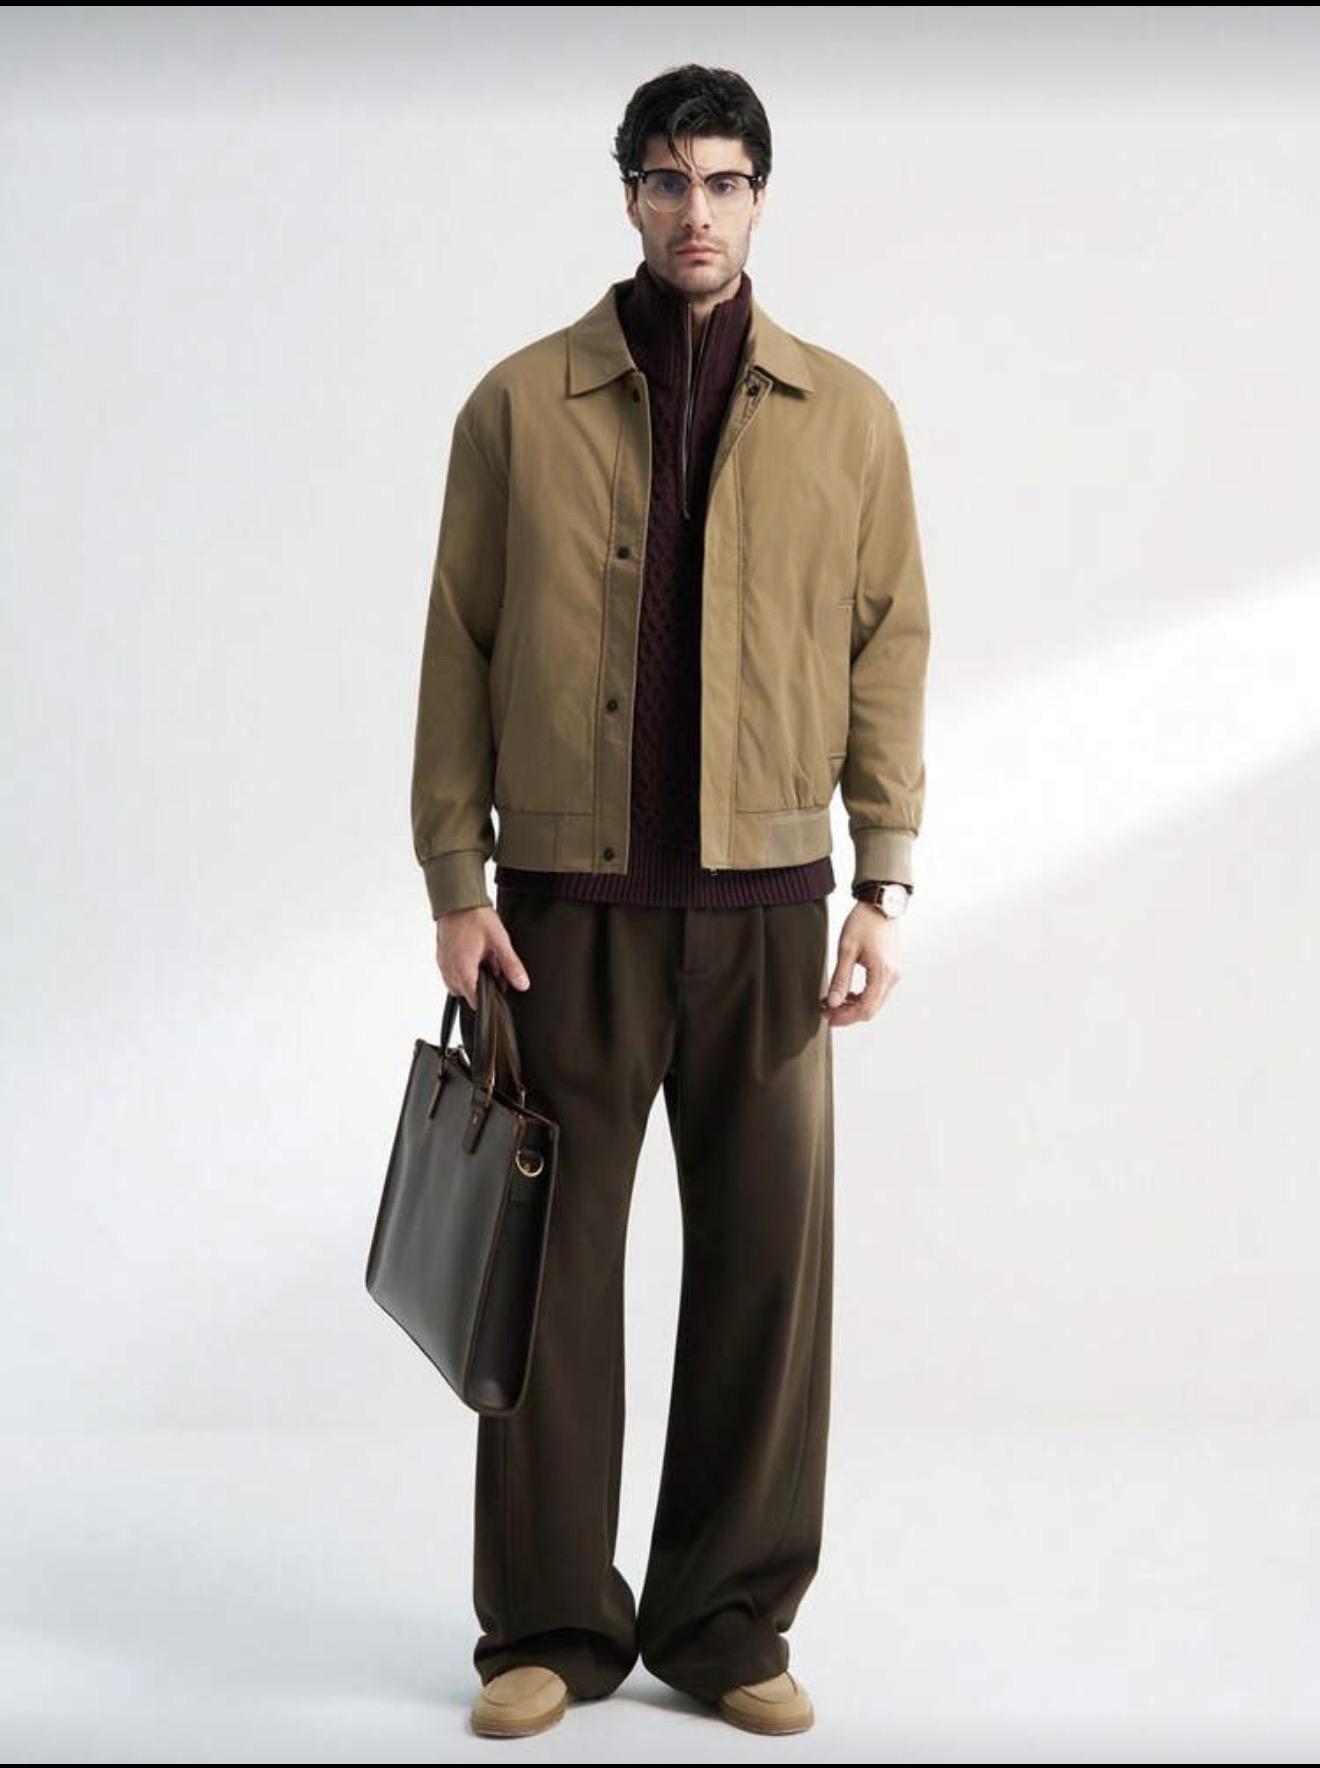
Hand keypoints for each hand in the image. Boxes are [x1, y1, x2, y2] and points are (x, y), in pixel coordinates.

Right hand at [435, 906, 530, 1008]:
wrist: (457, 899)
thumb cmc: (474, 917)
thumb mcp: (500, 942)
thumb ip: (511, 966)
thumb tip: (522, 983)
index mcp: (463, 970)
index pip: (474, 1001)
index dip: (488, 998)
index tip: (498, 989)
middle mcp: (450, 970)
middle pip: (466, 993)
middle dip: (481, 986)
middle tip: (494, 969)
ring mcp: (443, 962)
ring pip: (457, 983)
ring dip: (471, 977)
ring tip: (484, 959)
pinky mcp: (441, 955)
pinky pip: (451, 971)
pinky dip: (463, 968)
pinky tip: (473, 953)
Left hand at [820, 901, 901, 1026]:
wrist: (880, 903)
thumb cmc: (864, 922)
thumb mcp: (846, 950)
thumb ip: (840, 979)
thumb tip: (833, 1003)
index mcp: (882, 973)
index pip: (865, 1009)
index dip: (845, 1017)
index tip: (827, 1017)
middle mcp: (892, 977)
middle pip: (870, 1009)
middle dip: (847, 1014)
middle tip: (826, 1011)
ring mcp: (893, 974)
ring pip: (874, 1002)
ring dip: (853, 1006)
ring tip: (832, 1001)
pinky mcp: (890, 969)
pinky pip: (877, 992)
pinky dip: (861, 997)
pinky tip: (846, 993)